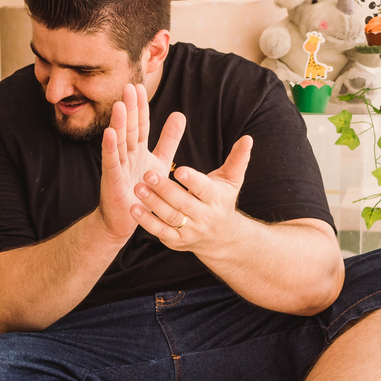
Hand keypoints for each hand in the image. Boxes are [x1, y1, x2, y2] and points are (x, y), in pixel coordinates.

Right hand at [98, 83, 184, 243]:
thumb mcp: (160, 162)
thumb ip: (168, 139)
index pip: (141, 124)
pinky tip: (109, 133)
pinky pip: (111, 162)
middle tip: (130, 86)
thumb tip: (179, 114)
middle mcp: (126, 155)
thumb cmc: (142, 191)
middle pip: (130, 128)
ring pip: (119, 142)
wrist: (126, 219)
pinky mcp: (112, 181)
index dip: (141, 106)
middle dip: (130, 108)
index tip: (140, 86)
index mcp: (138, 150)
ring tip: (120, 105)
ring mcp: (118, 167)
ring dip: (119, 124)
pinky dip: (109, 148)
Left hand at [131, 134, 252, 250]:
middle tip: (148, 174)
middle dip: (165, 189)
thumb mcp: (231, 181)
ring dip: (152, 203)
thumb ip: (237, 160)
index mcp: (215, 199)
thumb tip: (247, 138)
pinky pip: (160, 232)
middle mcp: (203, 216)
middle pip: (182, 203)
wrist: (222, 238)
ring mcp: (189, 230)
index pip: (204, 189)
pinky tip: (133, 208)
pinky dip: (146, 222)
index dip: (192, 180)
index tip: (179, 169)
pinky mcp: (176, 241)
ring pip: (169, 217)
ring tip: (137, 188)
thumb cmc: (222, 201)